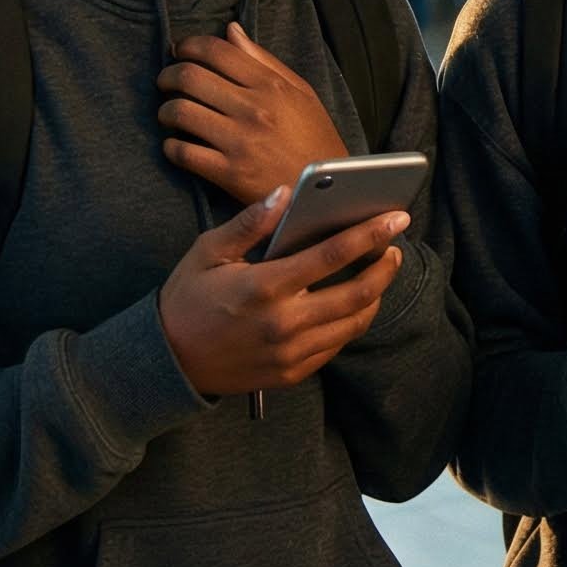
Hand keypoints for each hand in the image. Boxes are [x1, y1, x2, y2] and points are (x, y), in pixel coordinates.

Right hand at [158, 187, 410, 397]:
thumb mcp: (208, 251)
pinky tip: (352, 302)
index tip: (396, 218)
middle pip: (357, 294)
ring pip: (353, 323)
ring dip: (374, 295)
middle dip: (385, 267)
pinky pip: (336, 346)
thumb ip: (249, 222)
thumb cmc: (188, 297)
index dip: (370, 234)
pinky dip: (351, 321)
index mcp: (265, 287)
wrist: (169, 361)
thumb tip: (284, 193)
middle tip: (395, 247)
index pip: (332, 255)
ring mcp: (290, 353)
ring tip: (379, 272)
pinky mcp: (292, 373)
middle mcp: (284, 323)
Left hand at [159, 23, 347, 204]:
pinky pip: (183, 152)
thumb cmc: (315, 139)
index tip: (180, 51)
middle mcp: (253, 109)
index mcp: (270, 85)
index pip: (215, 50)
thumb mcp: (301, 92)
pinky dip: (171, 146)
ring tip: (169, 114)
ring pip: (179, 112)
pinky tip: (176, 145)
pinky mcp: (229, 173)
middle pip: (189, 76)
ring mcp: (240, 141)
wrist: (329, 192)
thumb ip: (263, 60)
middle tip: (166, 82)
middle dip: (167, 76)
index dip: (188, 45)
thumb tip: (230, 30)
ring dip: (165, 110)